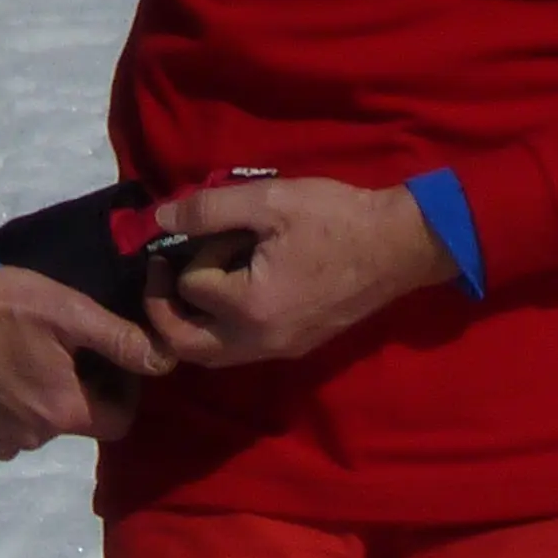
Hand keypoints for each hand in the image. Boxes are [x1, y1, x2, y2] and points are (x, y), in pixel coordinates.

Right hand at [0, 263, 171, 458]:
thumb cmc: (2, 303)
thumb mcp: (70, 311)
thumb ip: (121, 340)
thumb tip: (164, 362)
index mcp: (63, 412)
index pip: (118, 423)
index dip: (122, 391)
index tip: (107, 359)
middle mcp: (31, 440)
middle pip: (75, 423)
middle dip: (79, 391)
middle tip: (63, 350)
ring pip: (38, 428)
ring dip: (41, 401)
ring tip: (25, 357)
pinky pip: (1, 431)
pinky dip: (6, 409)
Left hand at [140, 178, 454, 367]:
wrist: (398, 245)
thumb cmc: (337, 218)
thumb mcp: (270, 201)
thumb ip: (209, 209)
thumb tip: (159, 218)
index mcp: (251, 307)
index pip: (191, 287)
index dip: (198, 252)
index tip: (221, 231)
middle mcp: (260, 341)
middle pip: (184, 344)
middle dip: (163, 309)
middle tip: (162, 274)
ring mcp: (278, 350)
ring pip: (210, 356)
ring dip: (189, 326)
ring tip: (192, 286)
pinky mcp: (294, 348)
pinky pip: (239, 352)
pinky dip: (219, 332)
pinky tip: (229, 297)